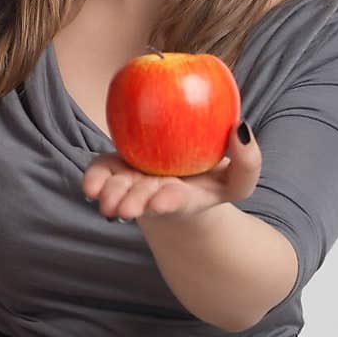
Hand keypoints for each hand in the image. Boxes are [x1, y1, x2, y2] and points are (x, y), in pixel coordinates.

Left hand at [82, 122, 261, 220]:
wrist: (182, 176)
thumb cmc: (212, 178)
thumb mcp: (237, 177)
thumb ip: (247, 162)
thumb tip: (241, 128)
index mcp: (183, 198)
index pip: (176, 201)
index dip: (169, 202)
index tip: (161, 202)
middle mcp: (154, 194)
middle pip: (143, 200)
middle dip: (134, 203)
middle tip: (126, 208)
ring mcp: (132, 183)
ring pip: (118, 192)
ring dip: (111, 196)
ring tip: (104, 200)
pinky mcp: (116, 170)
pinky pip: (102, 174)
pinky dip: (94, 179)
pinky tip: (89, 187)